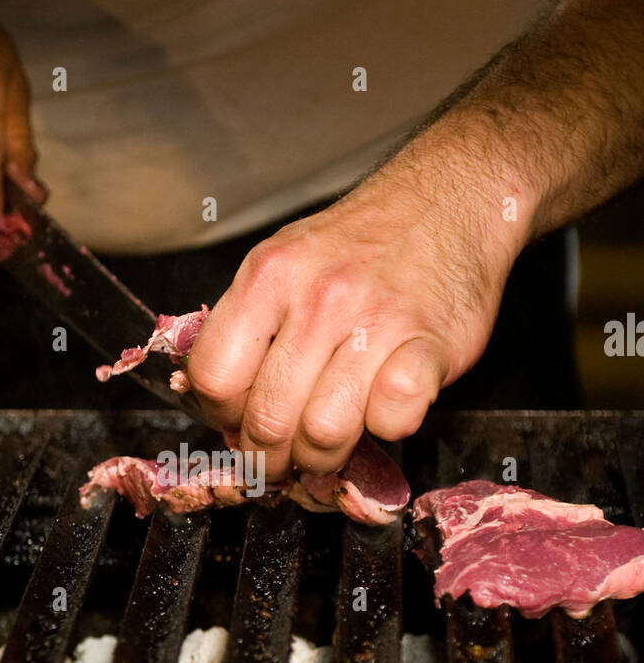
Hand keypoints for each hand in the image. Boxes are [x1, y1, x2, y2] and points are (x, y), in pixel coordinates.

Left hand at [187, 131, 529, 480]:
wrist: (449, 200)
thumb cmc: (362, 244)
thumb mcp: (284, 262)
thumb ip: (250, 328)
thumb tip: (216, 404)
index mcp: (268, 276)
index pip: (213, 377)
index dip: (222, 417)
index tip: (238, 426)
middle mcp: (318, 297)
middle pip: (267, 419)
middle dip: (270, 459)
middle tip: (283, 461)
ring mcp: (376, 320)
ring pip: (324, 431)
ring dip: (324, 457)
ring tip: (329, 448)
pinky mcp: (430, 344)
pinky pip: (393, 418)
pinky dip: (386, 429)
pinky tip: (383, 411)